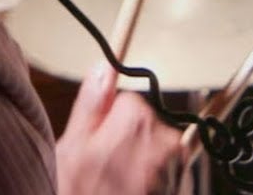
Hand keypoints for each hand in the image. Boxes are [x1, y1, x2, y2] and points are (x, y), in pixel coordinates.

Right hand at [55, 61, 183, 194]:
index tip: (98, 144)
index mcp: (136, 121)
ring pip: (154, 150)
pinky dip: (149, 182)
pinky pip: (164, 174)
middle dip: (125, 142)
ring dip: (138, 164)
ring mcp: (176, 168)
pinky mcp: (180, 187)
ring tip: (114, 188)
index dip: (108, 123)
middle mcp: (165, 141)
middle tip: (102, 169)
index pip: (127, 101)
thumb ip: (91, 104)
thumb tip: (102, 68)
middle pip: (144, 125)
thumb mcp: (72, 148)